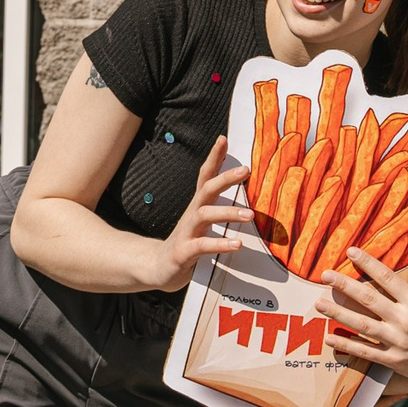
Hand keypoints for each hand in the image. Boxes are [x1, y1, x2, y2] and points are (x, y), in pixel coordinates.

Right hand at [135, 136, 253, 291]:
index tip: (223, 139)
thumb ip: (219, 209)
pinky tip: (237, 244)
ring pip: (204, 215)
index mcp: (197, 206)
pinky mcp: (183, 253)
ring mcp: (186, 232)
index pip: (205, 176)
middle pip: (206, 189)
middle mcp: (191, 215)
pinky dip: (220, 243)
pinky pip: (202, 246)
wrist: (157, 268)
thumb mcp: (202, 222)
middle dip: (225, 178)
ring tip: (250, 215)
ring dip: (227, 213)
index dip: (213, 157)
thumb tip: (245, 199)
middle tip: (246, 170)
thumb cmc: (187, 242)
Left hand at [315, 250, 407, 390]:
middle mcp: (405, 320)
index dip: (367, 263)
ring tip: (319, 304)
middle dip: (344, 285)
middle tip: (325, 275)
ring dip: (338, 313)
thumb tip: (403, 274)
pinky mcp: (393, 360)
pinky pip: (365, 351)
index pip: (387, 277)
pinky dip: (347, 345)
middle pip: (368, 298)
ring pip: (361, 324)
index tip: (351, 252)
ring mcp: (397, 341)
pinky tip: (331, 338)